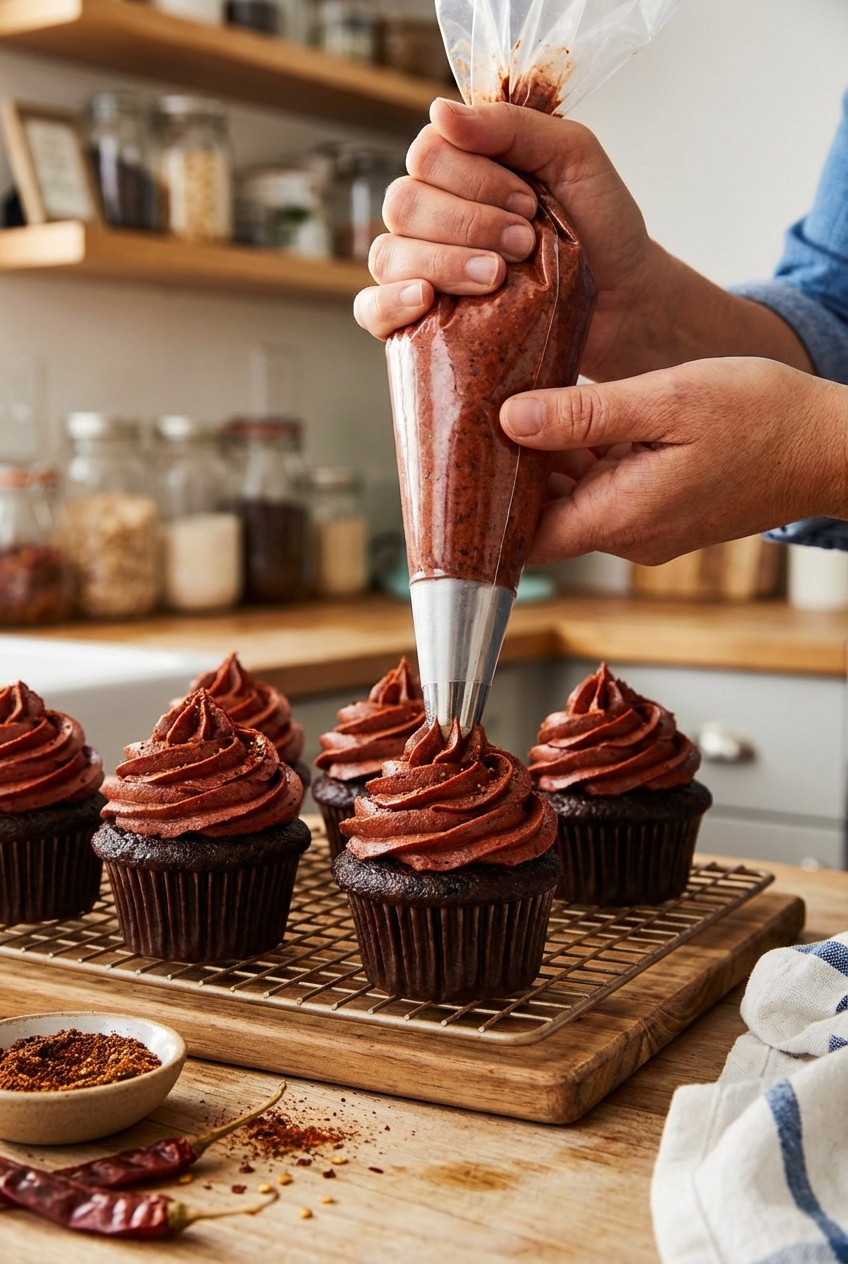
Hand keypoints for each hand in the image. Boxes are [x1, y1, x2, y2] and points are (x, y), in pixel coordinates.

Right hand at [354, 98, 652, 380]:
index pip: (427, 155)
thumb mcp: (572, 155)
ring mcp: (423, 270)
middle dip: (468, 222)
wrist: (625, 302)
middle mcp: (433, 217)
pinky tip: (425, 300)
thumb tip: (440, 111)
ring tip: (500, 277)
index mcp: (461, 171)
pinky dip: (390, 303)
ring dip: (445, 261)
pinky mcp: (423, 324)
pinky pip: (371, 310)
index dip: (473, 178)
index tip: (529, 204)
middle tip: (523, 242)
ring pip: (390, 254)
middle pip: (404, 203)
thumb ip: (512, 126)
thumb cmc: (601, 227)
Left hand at [498, 358, 847, 563]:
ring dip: (548, 458)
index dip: (484, 510)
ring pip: (572, 498)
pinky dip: (583, 456)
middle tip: (480, 412)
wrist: (831, 446)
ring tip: (519, 399)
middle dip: (511, 471)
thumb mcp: (666, 402)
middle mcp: (628, 534)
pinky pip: (605, 487)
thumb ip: (585, 416)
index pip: (525, 540)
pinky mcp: (661, 508)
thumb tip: (510, 420)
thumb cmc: (762, 419)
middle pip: (543, 515)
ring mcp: (646, 525)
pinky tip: (570, 412)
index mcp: (622, 517)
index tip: (457, 466)